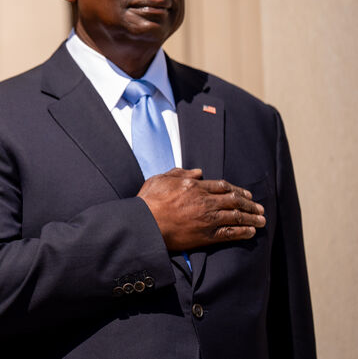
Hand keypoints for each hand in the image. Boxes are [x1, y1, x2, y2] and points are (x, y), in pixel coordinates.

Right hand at [138, 168, 265, 250]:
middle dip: (249, 204)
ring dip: (251, 218)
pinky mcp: (206, 235)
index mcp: (194, 186)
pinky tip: (251, 232)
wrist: (145, 224)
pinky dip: (243, 232)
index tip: (246, 194)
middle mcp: (204, 201)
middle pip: (234, 200)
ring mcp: (207, 218)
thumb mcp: (160, 179)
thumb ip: (180, 173)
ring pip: (236, 216)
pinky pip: (230, 233)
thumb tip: (198, 172)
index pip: (222, 186)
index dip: (237, 190)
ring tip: (262, 220)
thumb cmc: (148, 201)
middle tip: (259, 207)